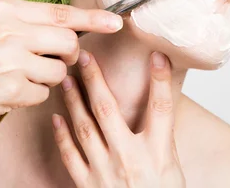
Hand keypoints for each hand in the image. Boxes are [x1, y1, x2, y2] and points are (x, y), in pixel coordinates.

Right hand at [0, 0, 122, 132]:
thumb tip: (68, 26)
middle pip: (68, 44)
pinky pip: (43, 94)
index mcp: (6, 9)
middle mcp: (10, 31)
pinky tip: (9, 90)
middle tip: (54, 61)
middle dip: (69, 56)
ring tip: (18, 76)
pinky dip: (31, 96)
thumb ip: (26, 20)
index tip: (116, 22)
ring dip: (46, 78)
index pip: (61, 13)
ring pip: (59, 72)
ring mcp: (10, 60)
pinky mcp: (10, 89)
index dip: (93, 18)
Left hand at [52, 51, 185, 187]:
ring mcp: (106, 172)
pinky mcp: (89, 185)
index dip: (159, 79)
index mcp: (158, 152)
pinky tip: (57, 118)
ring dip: (74, 100)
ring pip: (85, 127)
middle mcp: (131, 158)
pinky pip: (71, 156)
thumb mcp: (172, 166)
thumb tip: (159, 107)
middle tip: (84, 56)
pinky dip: (63, 135)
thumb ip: (161, 136)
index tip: (156, 54)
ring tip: (67, 79)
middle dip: (95, 79)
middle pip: (109, 109)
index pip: (161, 107)